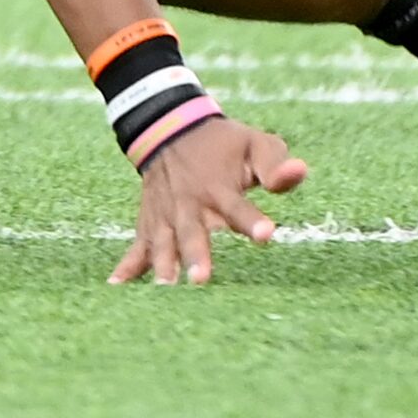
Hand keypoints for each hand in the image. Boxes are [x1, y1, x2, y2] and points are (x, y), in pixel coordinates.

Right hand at [110, 114, 307, 284]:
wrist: (168, 127)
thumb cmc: (222, 144)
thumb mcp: (254, 144)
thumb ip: (275, 164)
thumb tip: (300, 171)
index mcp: (218, 187)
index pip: (237, 207)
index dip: (251, 220)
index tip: (267, 233)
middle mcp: (189, 204)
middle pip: (193, 232)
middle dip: (196, 254)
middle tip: (201, 279)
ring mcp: (165, 215)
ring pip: (163, 243)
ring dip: (163, 265)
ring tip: (165, 289)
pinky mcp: (150, 223)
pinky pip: (137, 247)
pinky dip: (127, 266)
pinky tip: (117, 287)